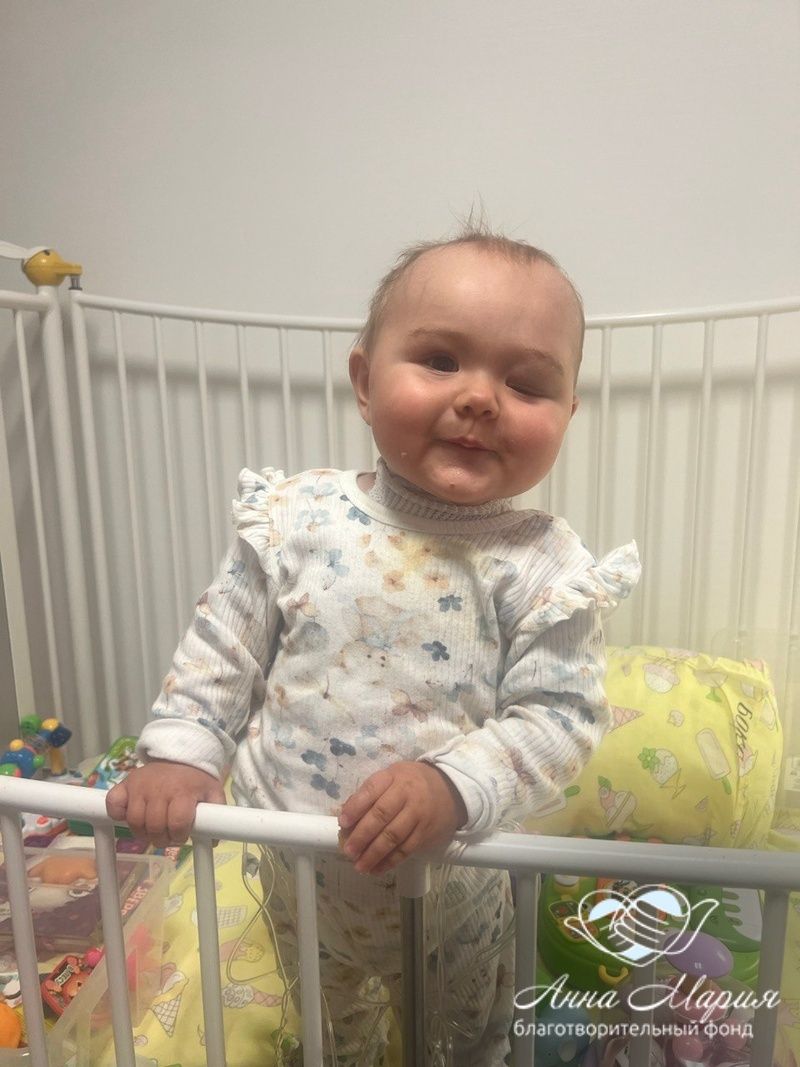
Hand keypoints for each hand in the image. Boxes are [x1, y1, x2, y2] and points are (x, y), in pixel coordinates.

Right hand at [105, 760, 225, 846]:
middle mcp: (159, 788)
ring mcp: (140, 785)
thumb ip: (215, 815)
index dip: (179, 835)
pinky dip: (117, 814)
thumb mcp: (212, 793)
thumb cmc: (195, 779)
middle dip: (162, 838)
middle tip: (167, 836)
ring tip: (153, 829)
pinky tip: (130, 815)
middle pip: (154, 826)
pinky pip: (113, 803)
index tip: (182, 835)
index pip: (178, 823)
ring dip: (143, 832)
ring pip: (134, 821)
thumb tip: (213, 841)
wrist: (180, 754)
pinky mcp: (126, 783)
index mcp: (183, 791)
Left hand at [338, 761, 466, 875]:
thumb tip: (346, 815)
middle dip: (362, 835)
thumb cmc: (411, 783)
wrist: (450, 789)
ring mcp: (418, 814)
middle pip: (382, 815)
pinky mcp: (426, 832)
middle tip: (348, 851)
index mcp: (393, 776)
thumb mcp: (392, 776)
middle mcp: (407, 794)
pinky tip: (377, 869)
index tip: (342, 823)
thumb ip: (370, 793)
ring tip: (359, 866)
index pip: (372, 790)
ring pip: (394, 836)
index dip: (356, 807)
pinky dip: (390, 861)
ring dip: (374, 854)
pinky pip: (406, 849)